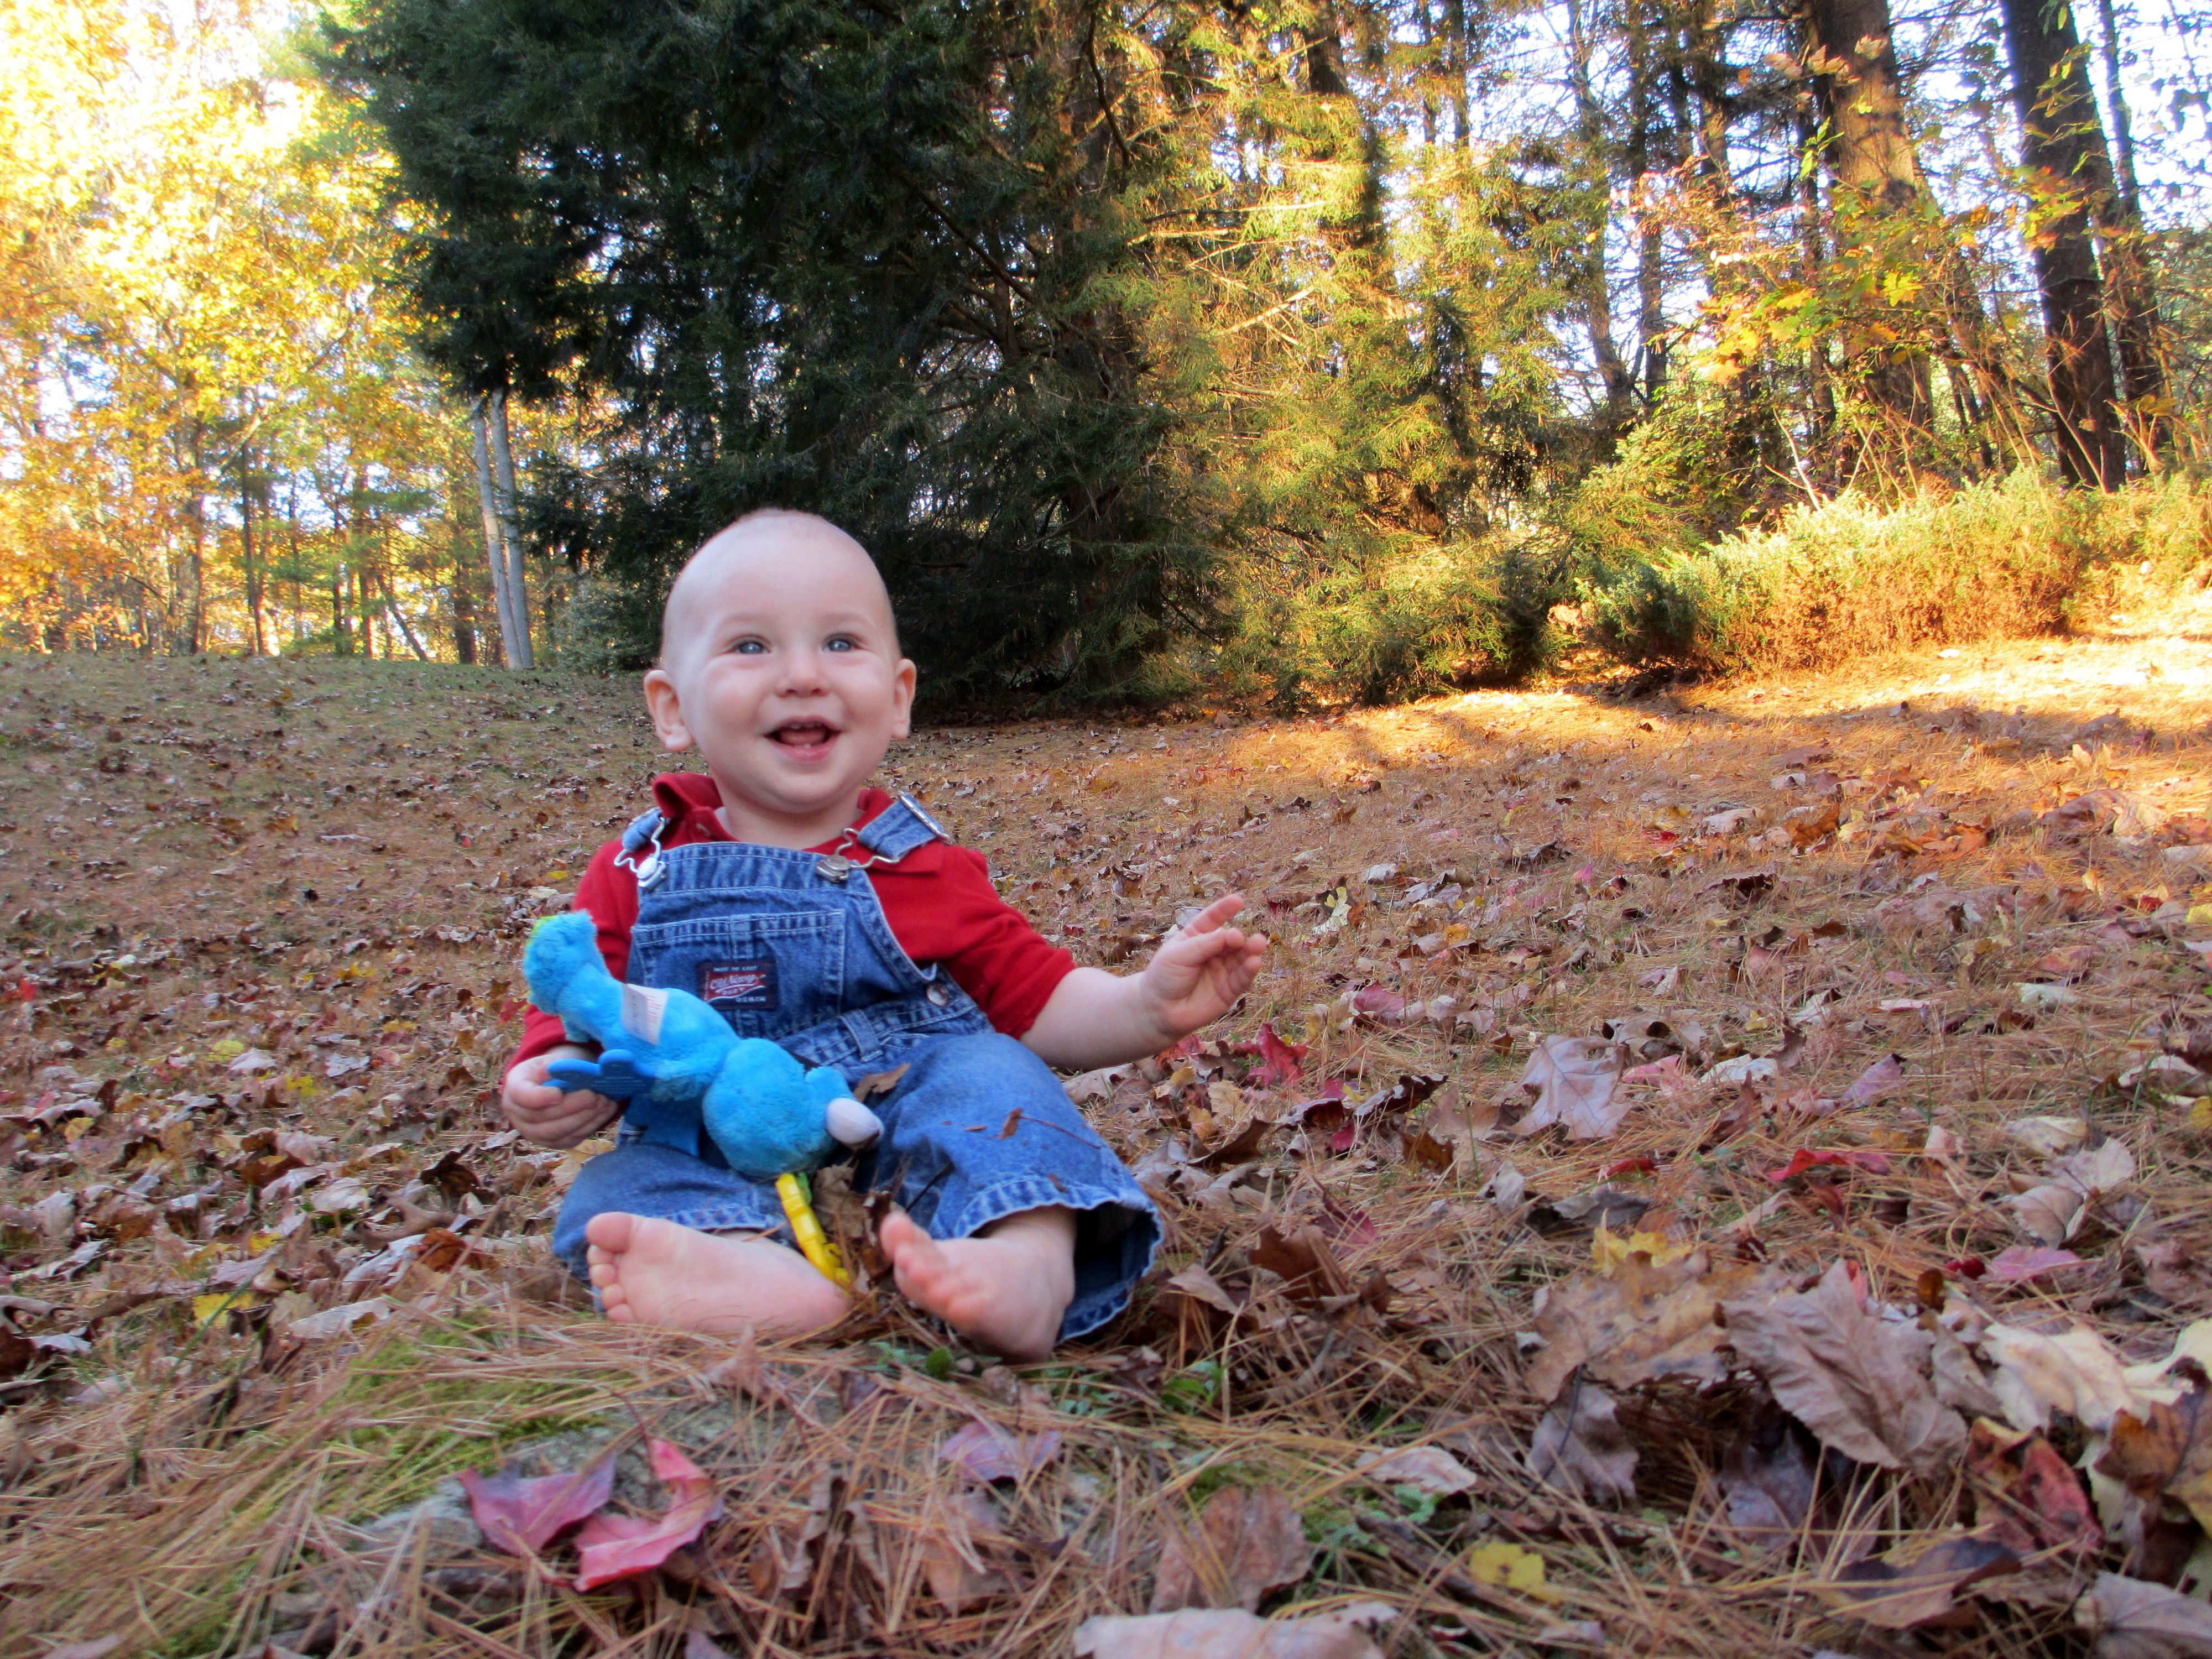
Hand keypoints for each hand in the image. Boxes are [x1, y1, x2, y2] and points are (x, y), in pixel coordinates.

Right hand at [502, 1046, 620, 1148]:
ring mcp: (533, 1133)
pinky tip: (604, 1112)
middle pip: (542, 1117)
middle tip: (594, 1096)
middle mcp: (518, 1115)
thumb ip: (555, 1066)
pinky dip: (590, 1127)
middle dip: (571, 1107)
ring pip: (556, 1133)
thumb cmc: (551, 1071)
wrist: (553, 1086)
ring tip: (604, 1103)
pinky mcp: (552, 1143)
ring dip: (583, 1119)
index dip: (539, 1097)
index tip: (558, 1093)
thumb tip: (568, 1073)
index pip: (521, 1096)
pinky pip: (569, 1139)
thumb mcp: (549, 1061)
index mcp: (514, 1089)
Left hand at [1138, 894, 1267, 1045]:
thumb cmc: (1164, 977)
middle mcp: (1213, 951)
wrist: (1158, 1011)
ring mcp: (1223, 970)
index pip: (1212, 919)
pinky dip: (1250, 970)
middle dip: (1238, 937)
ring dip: (1251, 951)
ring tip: (1258, 944)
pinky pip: (1242, 978)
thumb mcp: (1178, 955)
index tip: (1238, 901)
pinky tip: (1255, 962)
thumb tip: (1229, 934)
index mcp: (1197, 937)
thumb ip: (1204, 944)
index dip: (1224, 910)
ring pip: (1241, 957)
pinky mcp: (1230, 990)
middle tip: (1239, 938)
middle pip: (1231, 940)